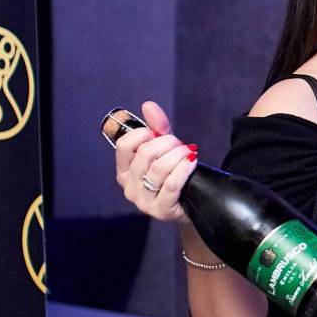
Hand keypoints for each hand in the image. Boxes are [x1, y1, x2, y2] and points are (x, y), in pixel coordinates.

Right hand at [113, 101, 197, 222]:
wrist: (192, 200)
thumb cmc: (174, 172)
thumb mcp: (165, 149)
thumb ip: (157, 128)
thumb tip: (148, 105)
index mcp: (124, 170)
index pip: (124, 145)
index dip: (144, 134)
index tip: (158, 133)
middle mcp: (129, 186)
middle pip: (146, 154)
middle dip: (168, 144)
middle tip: (181, 145)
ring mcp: (143, 201)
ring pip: (159, 168)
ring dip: (179, 155)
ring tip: (189, 153)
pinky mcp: (161, 211)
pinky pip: (172, 185)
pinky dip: (184, 169)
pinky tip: (192, 162)